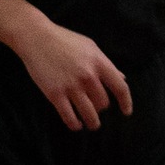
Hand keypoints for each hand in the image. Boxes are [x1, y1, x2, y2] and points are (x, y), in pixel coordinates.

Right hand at [14, 17, 132, 129]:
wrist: (38, 39)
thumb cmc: (66, 41)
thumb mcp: (92, 48)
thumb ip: (107, 64)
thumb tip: (121, 78)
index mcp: (100, 63)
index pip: (120, 87)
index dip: (126, 102)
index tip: (127, 112)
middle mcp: (88, 77)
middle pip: (103, 102)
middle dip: (102, 108)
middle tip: (98, 110)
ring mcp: (71, 86)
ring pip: (88, 113)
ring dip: (92, 122)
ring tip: (92, 125)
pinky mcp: (54, 94)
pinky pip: (68, 115)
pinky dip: (74, 124)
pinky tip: (76, 126)